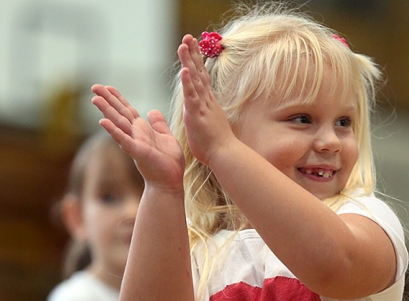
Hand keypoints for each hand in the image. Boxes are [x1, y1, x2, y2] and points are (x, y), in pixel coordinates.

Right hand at [90, 84, 184, 192]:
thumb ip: (159, 124)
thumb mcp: (166, 137)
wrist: (171, 181)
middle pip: (119, 113)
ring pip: (118, 123)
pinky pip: (124, 140)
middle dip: (108, 100)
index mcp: (142, 130)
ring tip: (95, 99)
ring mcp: (135, 143)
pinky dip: (113, 130)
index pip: (128, 110)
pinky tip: (102, 122)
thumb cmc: (169, 162)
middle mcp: (136, 135)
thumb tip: (152, 111)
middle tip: (94, 87)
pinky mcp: (138, 152)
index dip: (118, 98)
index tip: (107, 87)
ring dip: (107, 111)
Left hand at [177, 34, 236, 166]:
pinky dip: (188, 83)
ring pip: (194, 80)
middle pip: (199, 72)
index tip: (193, 46)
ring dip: (189, 61)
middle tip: (188, 36)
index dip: (197, 61)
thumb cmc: (217, 146)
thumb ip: (204, 115)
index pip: (201, 78)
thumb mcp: (209, 125)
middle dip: (193, 54)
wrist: (225, 155)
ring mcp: (202, 106)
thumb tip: (203, 112)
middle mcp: (206, 101)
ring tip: (183, 44)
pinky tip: (184, 70)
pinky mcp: (197, 115)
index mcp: (207, 103)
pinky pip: (192, 96)